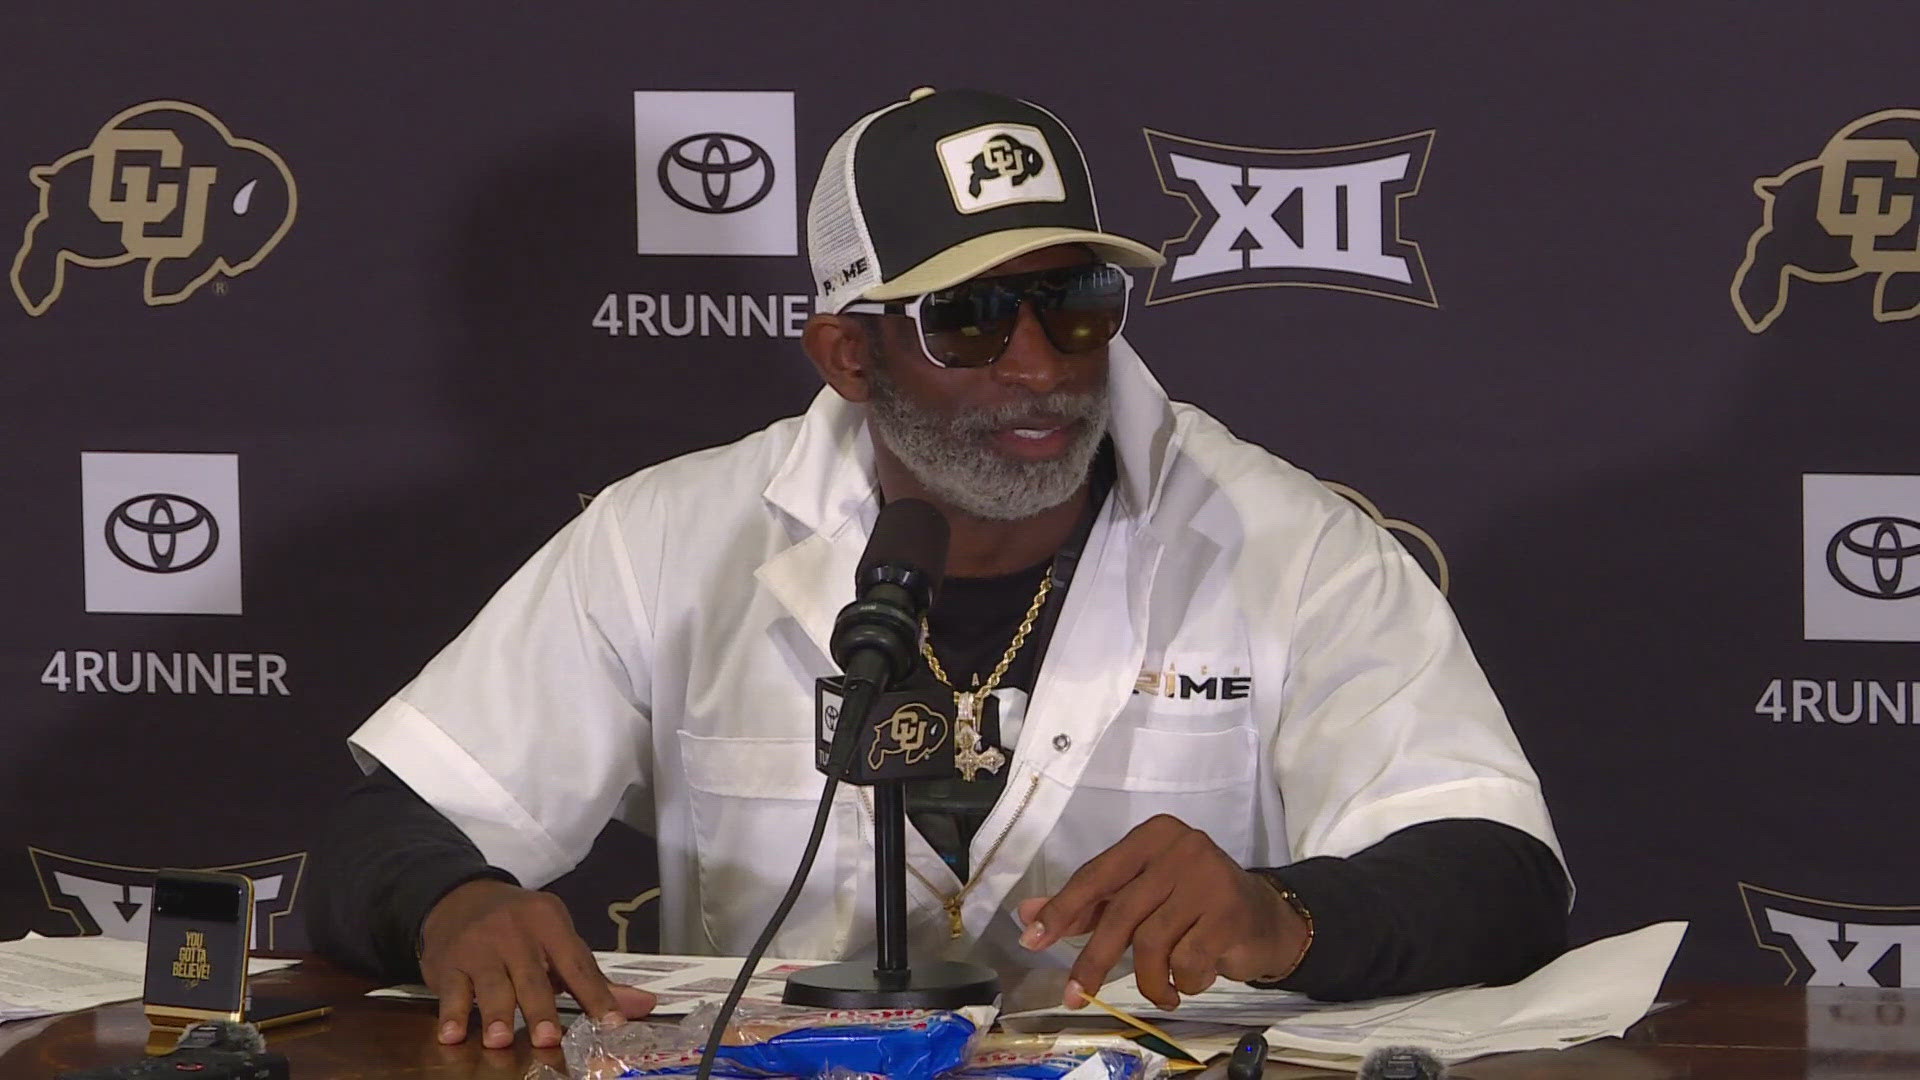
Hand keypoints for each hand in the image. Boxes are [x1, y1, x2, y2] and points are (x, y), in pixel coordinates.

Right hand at [418, 879, 654, 1048]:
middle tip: (547, 1038)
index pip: (577, 964)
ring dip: (496, 1013)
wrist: (460, 898)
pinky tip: (453, 1033)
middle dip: (540, 1008)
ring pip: (490, 983)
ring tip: (499, 1040)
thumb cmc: (519, 927)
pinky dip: (452, 1013)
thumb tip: (643, 1005)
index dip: (595, 996)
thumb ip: (594, 979)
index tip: (610, 1024)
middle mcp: (515, 932)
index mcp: (550, 923)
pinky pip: (451, 989)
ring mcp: (479, 946)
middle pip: (532, 976)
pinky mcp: (447, 961)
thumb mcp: (558, 939)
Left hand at [1016, 815, 1308, 1010]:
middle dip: (1093, 961)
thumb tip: (1028, 916)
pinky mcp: (1229, 910)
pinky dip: (1182, 981)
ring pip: (1151, 943)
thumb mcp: (1139, 898)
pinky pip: (1186, 960)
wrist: (1264, 919)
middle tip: (1075, 996)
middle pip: (1120, 913)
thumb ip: (1088, 906)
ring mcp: (1207, 876)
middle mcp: (1180, 846)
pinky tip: (1191, 980)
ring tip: (1163, 991)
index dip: (1062, 910)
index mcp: (1151, 835)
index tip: (1032, 940)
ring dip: (1150, 980)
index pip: (1097, 874)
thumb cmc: (1192, 905)